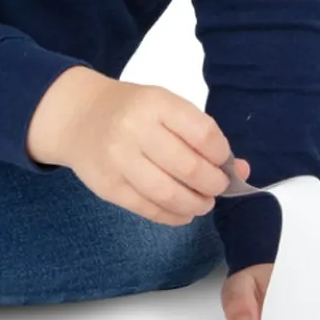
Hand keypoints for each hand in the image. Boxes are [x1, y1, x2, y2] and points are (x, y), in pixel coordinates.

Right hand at [27, 67, 248, 224]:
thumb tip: (241, 169)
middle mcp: (135, 130)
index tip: (224, 162)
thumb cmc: (132, 111)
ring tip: (202, 203)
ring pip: (169, 194)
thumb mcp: (166, 108)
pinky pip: (148, 209)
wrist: (79, 117)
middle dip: (213, 184)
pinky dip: (173, 216)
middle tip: (217, 187)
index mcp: (156, 104)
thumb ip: (201, 135)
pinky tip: (183, 212)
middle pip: (188, 168)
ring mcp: (119, 160)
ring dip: (195, 204)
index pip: (203, 135)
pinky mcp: (108, 187)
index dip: (221, 155)